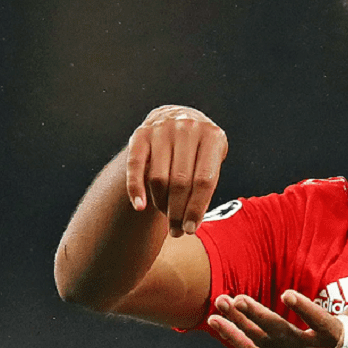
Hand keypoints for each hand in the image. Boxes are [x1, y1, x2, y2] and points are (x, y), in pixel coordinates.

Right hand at [126, 105, 227, 236]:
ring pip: (159, 178)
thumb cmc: (198, 149)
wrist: (178, 116)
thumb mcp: (211, 159)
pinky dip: (135, 188)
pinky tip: (140, 207)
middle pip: (180, 182)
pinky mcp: (140, 133)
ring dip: (161, 204)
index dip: (196, 208)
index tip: (190, 229)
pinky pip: (135, 165)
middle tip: (177, 231)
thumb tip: (190, 223)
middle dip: (177, 212)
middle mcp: (187, 128)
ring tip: (166, 215)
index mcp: (212, 136)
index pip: (204, 180)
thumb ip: (204, 186)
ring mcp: (162, 128)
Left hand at [206, 261, 347, 347]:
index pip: (318, 323)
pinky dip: (233, 337)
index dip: (303, 309)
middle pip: (280, 334)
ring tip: (219, 304)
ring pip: (261, 343)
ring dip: (237, 325)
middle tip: (237, 298)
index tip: (287, 293)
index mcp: (335, 338)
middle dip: (257, 316)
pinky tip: (215, 321)